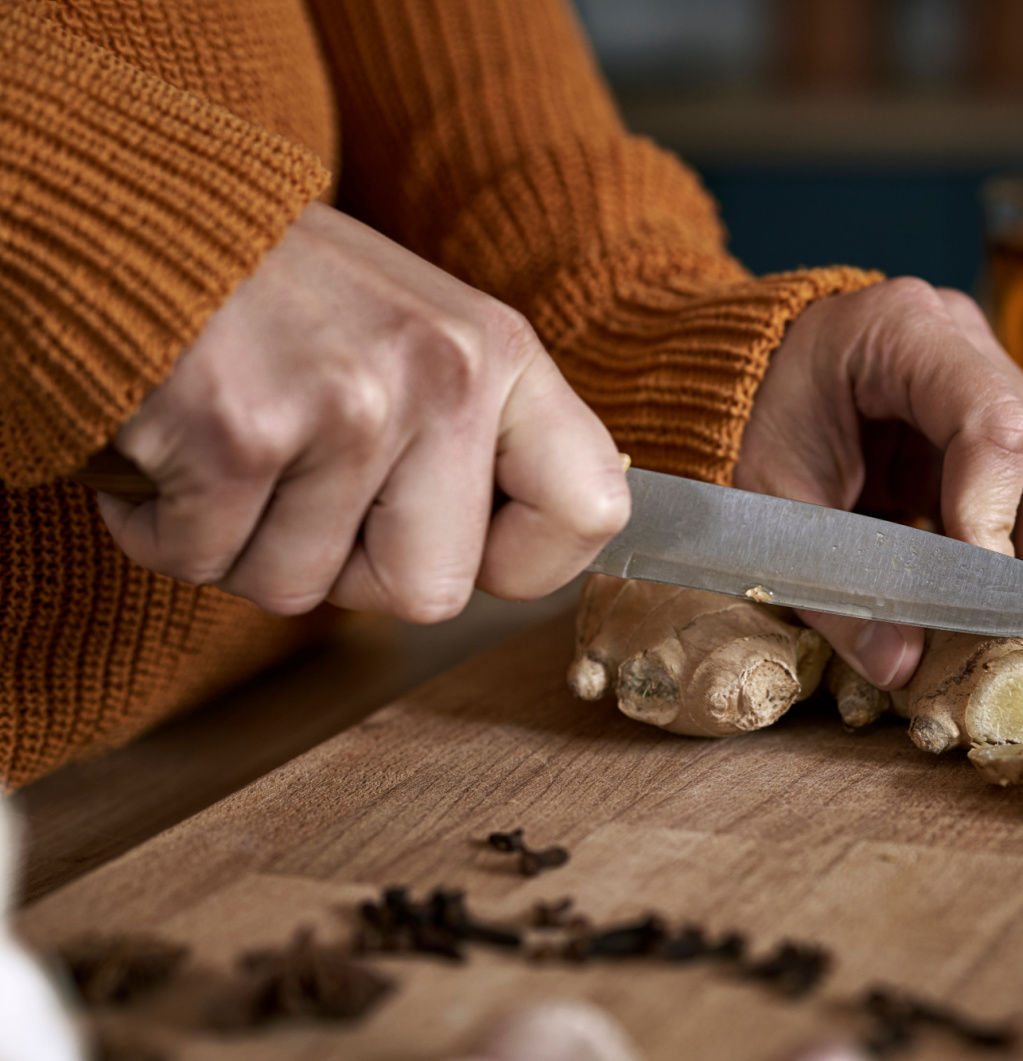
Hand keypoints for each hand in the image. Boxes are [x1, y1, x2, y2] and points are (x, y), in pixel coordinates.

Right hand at [96, 202, 629, 620]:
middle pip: (431, 593)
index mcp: (501, 355)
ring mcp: (348, 403)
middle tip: (304, 490)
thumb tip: (515, 560)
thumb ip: (477, 439)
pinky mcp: (240, 431)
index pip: (591, 512)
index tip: (457, 543)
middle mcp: (444, 375)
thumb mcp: (419, 337)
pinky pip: (206, 564)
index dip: (522, 562)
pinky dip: (167, 531)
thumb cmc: (284, 298)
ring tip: (231, 451)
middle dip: (351, 573)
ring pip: (302, 590)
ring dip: (247, 546)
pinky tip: (169, 454)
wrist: (135, 208)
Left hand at [734, 278, 1022, 689]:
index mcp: (900, 331)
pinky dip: (1007, 548)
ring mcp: (978, 376)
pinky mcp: (976, 423)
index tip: (976, 596)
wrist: (726, 380)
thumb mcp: (769, 504)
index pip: (993, 422)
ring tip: (998, 626)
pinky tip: (979, 598)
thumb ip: (830, 584)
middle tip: (1014, 634)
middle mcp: (959, 341)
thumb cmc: (741, 422)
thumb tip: (900, 665)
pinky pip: (1020, 487)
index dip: (995, 515)